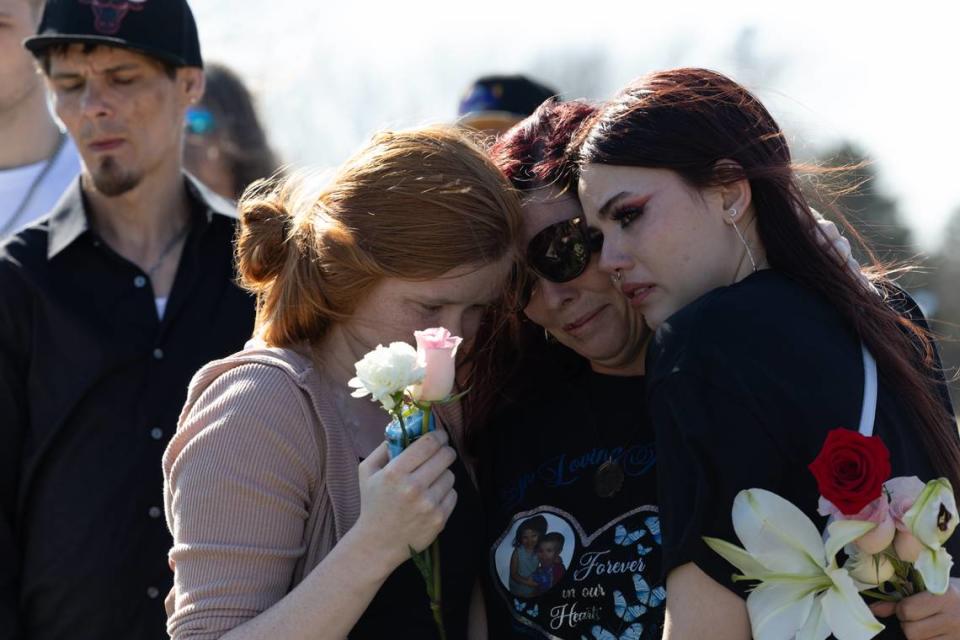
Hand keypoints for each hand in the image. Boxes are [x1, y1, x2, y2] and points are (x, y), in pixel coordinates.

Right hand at [355, 430, 457, 568]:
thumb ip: (384, 447)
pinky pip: (453, 494)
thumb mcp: (367, 472)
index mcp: (395, 472)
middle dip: (445, 452)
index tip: (439, 436)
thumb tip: (405, 429)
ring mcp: (428, 504)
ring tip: (431, 481)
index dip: (438, 435)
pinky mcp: (439, 519)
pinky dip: (445, 493)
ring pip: (451, 475)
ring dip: (443, 474)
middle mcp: (413, 487)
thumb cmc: (373, 503)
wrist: (377, 543)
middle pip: (446, 456)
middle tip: (441, 453)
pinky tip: (432, 497)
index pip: (428, 443)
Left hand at [870, 580, 959, 638]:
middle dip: (906, 624)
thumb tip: (875, 609)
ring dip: (916, 635)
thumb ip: (900, 599)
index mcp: (943, 597)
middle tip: (915, 617)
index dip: (901, 609)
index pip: (907, 610)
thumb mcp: (927, 588)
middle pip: (910, 631)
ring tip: (925, 624)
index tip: (906, 606)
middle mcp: (952, 618)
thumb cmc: (948, 593)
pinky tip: (932, 632)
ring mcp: (955, 636)